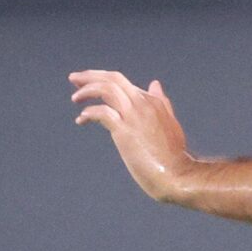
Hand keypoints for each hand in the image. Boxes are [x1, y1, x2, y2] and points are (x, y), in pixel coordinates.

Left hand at [70, 70, 195, 203]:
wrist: (177, 175)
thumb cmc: (174, 155)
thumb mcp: (170, 122)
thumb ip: (161, 102)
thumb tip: (155, 84)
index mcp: (152, 101)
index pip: (122, 83)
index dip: (103, 82)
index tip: (90, 89)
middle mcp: (142, 104)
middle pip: (113, 79)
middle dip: (91, 76)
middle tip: (74, 78)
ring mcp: (133, 116)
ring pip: (106, 89)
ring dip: (87, 90)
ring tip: (75, 98)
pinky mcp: (125, 131)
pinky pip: (102, 112)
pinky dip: (89, 112)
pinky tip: (81, 119)